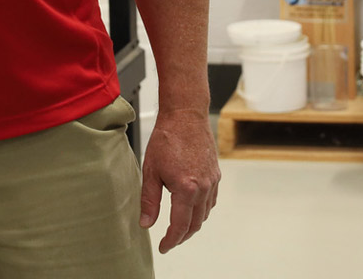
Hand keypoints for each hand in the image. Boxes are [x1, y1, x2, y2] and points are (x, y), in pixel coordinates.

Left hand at [138, 108, 219, 252]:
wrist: (185, 115)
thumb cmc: (167, 138)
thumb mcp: (151, 170)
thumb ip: (149, 200)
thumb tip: (146, 223)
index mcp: (186, 188)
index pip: (180, 225)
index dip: (171, 240)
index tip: (164, 246)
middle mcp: (203, 187)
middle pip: (195, 223)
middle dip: (182, 236)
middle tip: (170, 240)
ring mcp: (212, 180)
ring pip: (205, 213)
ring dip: (193, 224)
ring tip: (179, 227)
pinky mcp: (216, 174)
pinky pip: (212, 201)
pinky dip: (202, 210)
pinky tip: (192, 209)